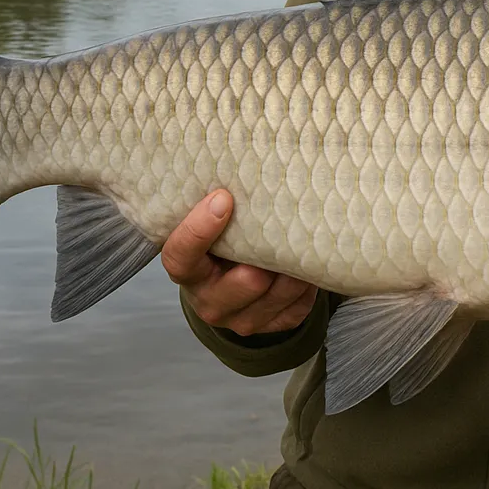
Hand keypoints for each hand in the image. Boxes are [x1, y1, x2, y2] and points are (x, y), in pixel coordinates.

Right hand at [162, 189, 318, 336]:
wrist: (231, 287)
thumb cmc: (223, 245)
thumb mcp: (212, 228)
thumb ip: (220, 208)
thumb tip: (248, 163)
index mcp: (188, 272)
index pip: (181, 256)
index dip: (199, 230)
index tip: (223, 198)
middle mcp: (210, 302)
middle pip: (245, 282)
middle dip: (267, 256)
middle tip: (283, 224)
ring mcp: (243, 320)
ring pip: (279, 293)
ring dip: (295, 266)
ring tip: (304, 238)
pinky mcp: (273, 326)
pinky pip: (298, 306)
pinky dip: (307, 283)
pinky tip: (307, 264)